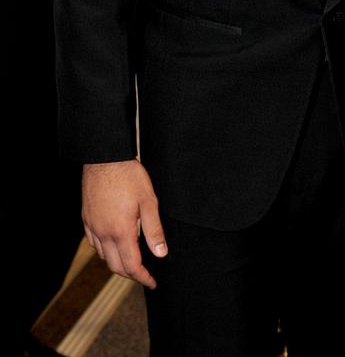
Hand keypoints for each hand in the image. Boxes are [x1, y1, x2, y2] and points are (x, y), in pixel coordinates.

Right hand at [82, 160, 166, 288]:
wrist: (104, 159)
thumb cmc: (128, 176)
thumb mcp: (148, 201)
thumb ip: (154, 230)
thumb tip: (161, 253)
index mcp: (120, 231)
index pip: (131, 265)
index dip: (143, 277)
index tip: (152, 282)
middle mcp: (103, 233)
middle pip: (115, 266)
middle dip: (131, 274)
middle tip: (144, 275)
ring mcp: (92, 227)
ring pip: (103, 256)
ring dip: (117, 263)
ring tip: (132, 260)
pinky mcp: (86, 219)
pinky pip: (94, 243)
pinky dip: (105, 251)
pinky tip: (113, 244)